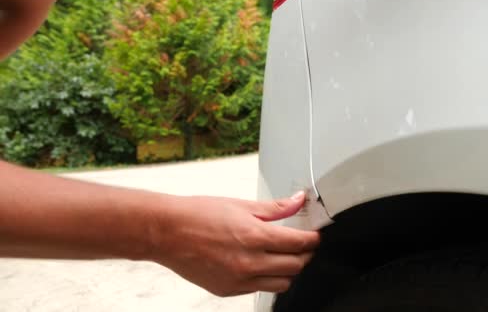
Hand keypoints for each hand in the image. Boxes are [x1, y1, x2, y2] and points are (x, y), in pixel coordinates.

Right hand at [152, 192, 319, 296]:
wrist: (167, 232)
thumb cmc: (199, 214)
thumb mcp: (241, 205)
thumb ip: (275, 208)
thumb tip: (298, 201)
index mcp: (255, 237)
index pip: (299, 244)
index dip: (313, 239)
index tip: (315, 235)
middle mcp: (249, 263)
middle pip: (296, 266)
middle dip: (304, 254)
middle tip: (301, 244)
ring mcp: (239, 280)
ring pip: (282, 284)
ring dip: (288, 270)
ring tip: (282, 255)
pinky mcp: (228, 290)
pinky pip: (259, 290)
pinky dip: (266, 278)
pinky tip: (260, 264)